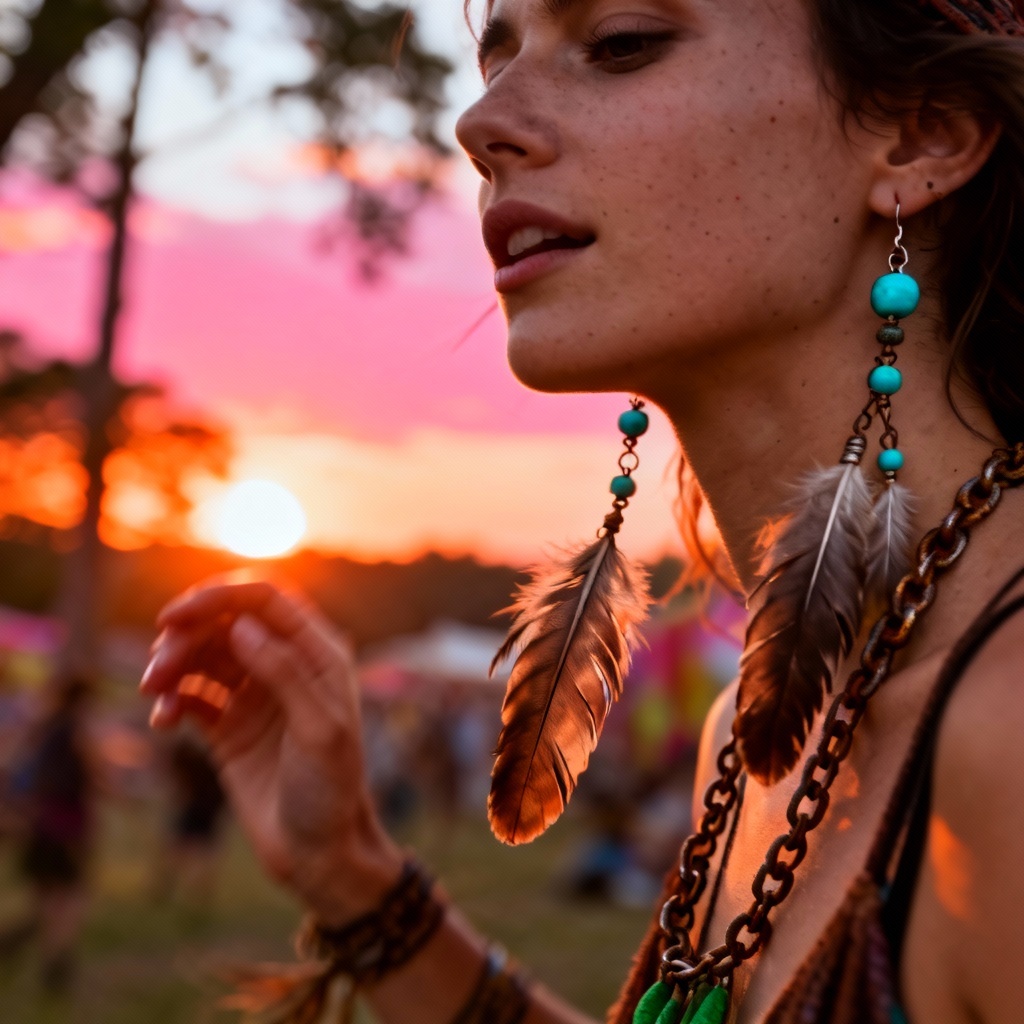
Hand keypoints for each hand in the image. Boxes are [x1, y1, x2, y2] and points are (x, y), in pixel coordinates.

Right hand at [140, 577, 404, 923]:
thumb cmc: (331, 789)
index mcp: (317, 655)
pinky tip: (163, 722)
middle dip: (185, 636)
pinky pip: (191, 696)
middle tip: (157, 671)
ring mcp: (254, 696)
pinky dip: (171, 700)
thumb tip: (242, 625)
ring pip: (203, 656)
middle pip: (225, 624)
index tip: (172, 618)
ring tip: (154, 693)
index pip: (265, 599)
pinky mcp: (228, 728)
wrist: (319, 852)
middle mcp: (285, 667)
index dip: (218, 597)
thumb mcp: (318, 729)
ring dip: (171, 665)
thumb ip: (284, 672)